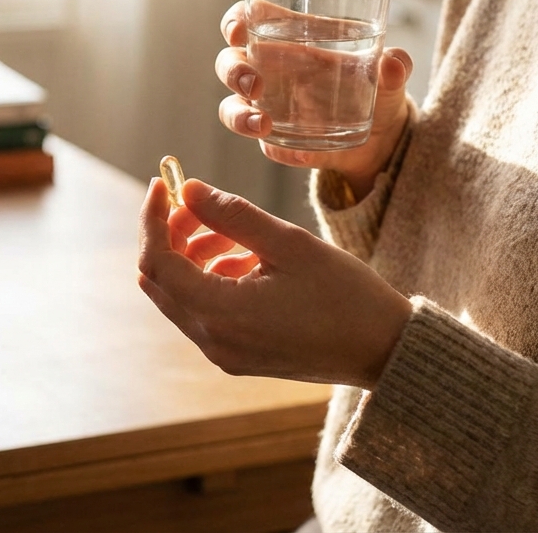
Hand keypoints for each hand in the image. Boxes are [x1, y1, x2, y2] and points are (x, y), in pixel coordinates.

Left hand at [136, 175, 411, 388]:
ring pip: (181, 295)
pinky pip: (203, 312)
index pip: (158, 262)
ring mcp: (223, 353)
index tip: (163, 182)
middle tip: (199, 202)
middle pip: (160, 281)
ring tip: (235, 231)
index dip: (153, 218)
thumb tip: (187, 189)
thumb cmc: (346, 296)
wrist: (384, 351)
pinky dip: (211, 278)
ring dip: (193, 255)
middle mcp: (212, 340)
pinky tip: (248, 259)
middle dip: (171, 235)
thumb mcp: (289, 244)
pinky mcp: (238, 355)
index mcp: (220, 314)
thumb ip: (232, 215)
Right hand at [215, 0, 414, 198]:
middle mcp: (270, 71)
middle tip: (253, 84)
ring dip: (238, 115)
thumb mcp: (390, 75)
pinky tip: (300, 154)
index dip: (235, 20)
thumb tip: (394, 63)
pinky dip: (279, 150)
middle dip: (232, 70)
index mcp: (290, 39)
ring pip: (231, 107)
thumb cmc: (378, 87)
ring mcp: (270, 108)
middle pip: (229, 62)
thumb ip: (395, 66)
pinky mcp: (280, 142)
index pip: (247, 19)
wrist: (384, 136)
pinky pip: (268, 146)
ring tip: (263, 124)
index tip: (238, 29)